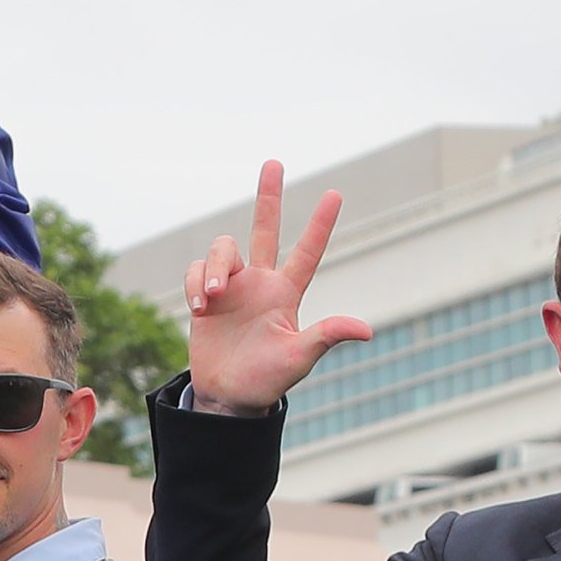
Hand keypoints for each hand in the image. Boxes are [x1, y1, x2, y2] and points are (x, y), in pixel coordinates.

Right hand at [182, 162, 373, 411]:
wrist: (228, 397)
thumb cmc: (267, 380)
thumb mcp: (299, 358)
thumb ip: (327, 336)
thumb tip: (367, 330)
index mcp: (286, 293)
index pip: (308, 252)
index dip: (320, 224)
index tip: (335, 194)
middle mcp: (260, 282)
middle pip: (265, 228)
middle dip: (269, 196)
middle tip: (274, 163)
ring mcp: (231, 287)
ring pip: (222, 249)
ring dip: (213, 268)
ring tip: (211, 299)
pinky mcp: (204, 296)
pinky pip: (195, 271)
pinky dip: (193, 283)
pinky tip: (198, 308)